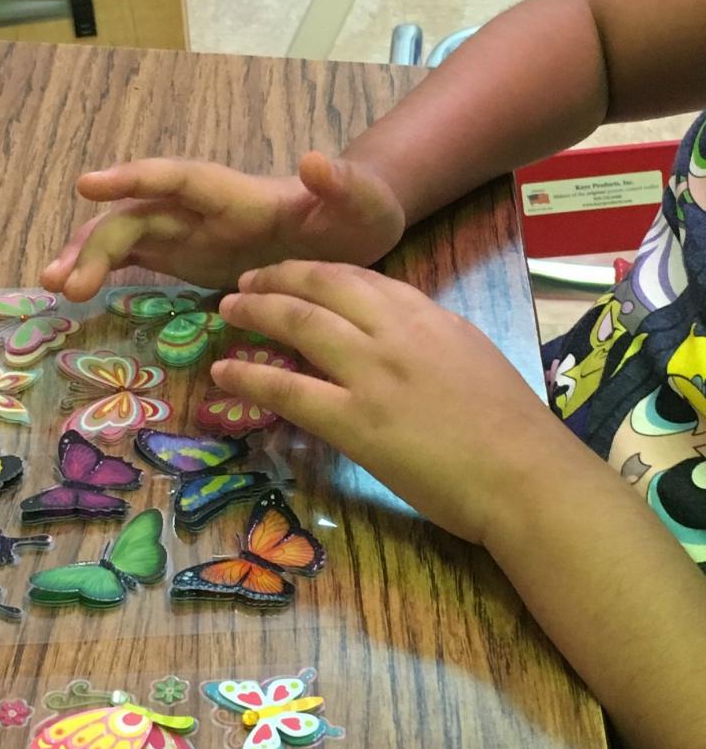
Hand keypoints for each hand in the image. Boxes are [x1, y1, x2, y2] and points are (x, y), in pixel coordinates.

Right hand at [40, 153, 404, 301]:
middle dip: (97, 242)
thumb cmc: (357, 215)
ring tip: (56, 287)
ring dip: (89, 258)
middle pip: (138, 214)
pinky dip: (104, 272)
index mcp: (238, 194)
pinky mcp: (187, 256)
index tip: (88, 185)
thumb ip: (341, 187)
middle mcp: (203, 209)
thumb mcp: (362, 206)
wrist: (353, 232)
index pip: (178, 180)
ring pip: (127, 236)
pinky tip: (75, 291)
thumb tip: (315, 161)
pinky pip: (136, 259)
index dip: (135, 180)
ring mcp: (190, 232)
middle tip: (61, 280)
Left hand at [214, 261, 588, 543]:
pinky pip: (288, 390)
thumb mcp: (470, 359)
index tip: (289, 274)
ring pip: (299, 324)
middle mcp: (396, 332)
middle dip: (277, 278)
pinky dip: (249, 377)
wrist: (526, 476)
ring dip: (256, 311)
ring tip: (226, 311)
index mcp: (427, 316)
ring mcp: (373, 374)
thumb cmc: (509, 430)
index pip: (359, 278)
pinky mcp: (355, 421)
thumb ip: (425, 341)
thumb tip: (390, 339)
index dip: (314, 272)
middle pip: (321, 286)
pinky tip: (222, 374)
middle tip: (245, 284)